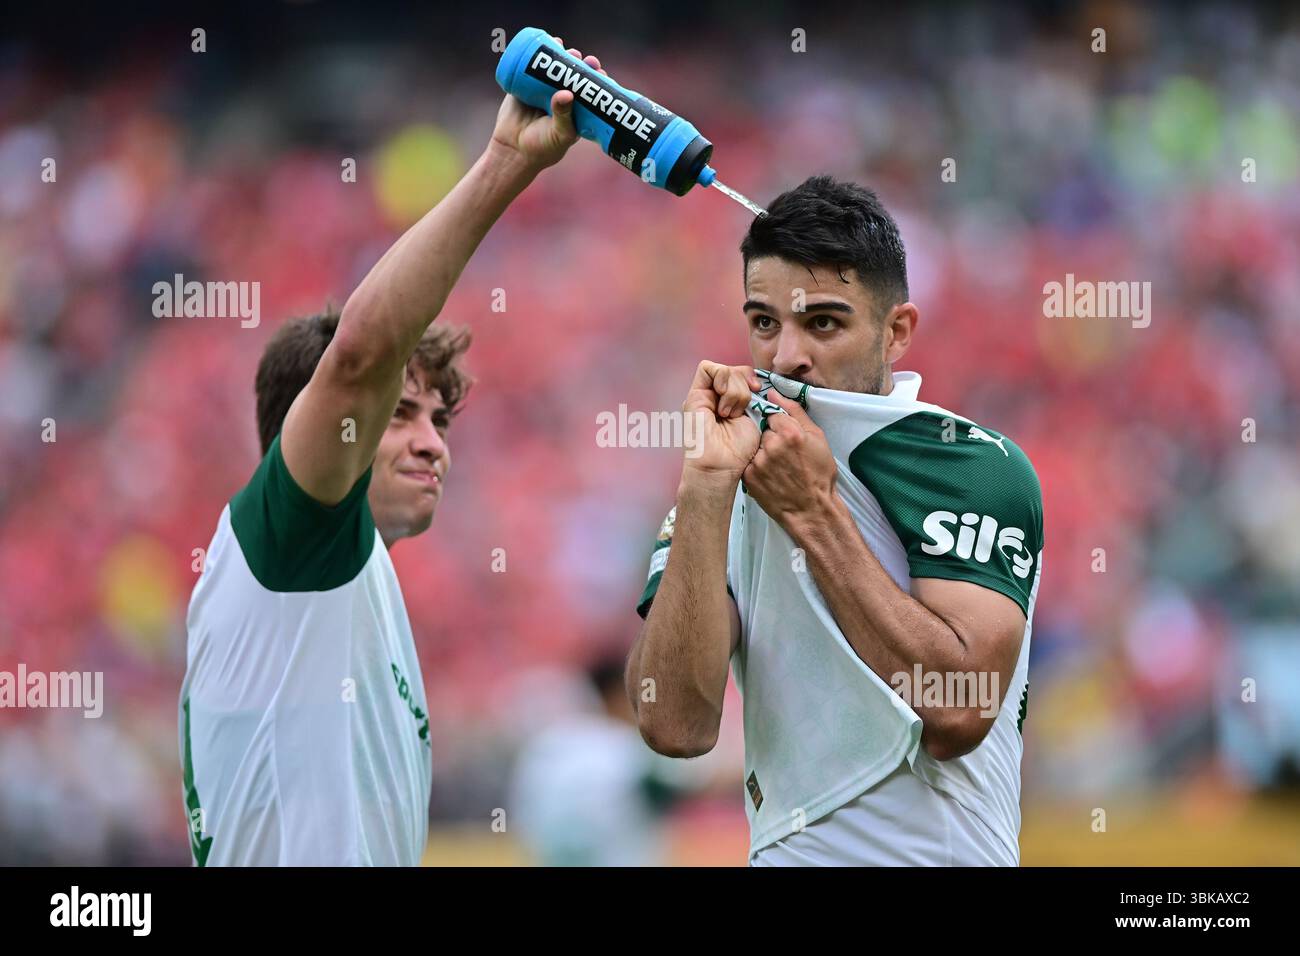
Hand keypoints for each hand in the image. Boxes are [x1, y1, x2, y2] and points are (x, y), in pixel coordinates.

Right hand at [490, 40, 605, 173]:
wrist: (512, 150)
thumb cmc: (542, 148)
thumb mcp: (558, 135)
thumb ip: (564, 117)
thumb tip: (567, 93)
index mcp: (576, 110)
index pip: (590, 91)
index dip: (597, 80)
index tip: (601, 73)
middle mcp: (561, 97)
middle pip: (575, 75)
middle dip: (582, 65)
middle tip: (587, 60)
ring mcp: (543, 89)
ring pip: (556, 67)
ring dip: (564, 55)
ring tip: (567, 50)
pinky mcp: (525, 84)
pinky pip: (534, 65)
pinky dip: (542, 52)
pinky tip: (552, 42)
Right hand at [681, 360, 761, 485]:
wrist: (721, 464)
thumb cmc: (739, 449)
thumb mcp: (755, 417)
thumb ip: (755, 398)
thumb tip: (759, 383)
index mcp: (730, 402)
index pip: (742, 374)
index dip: (751, 378)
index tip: (758, 391)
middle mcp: (716, 397)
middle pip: (734, 370)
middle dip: (744, 386)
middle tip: (741, 411)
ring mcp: (704, 395)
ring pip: (724, 370)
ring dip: (734, 390)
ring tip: (730, 414)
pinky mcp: (694, 395)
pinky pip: (707, 368)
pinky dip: (721, 379)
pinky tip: (722, 401)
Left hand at [742, 390, 839, 529]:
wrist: (811, 509)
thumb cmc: (819, 474)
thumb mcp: (817, 438)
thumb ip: (795, 411)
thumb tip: (774, 393)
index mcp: (791, 432)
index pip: (773, 413)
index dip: (781, 425)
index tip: (787, 437)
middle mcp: (772, 445)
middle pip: (763, 430)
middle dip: (771, 438)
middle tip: (785, 456)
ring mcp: (758, 461)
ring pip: (755, 446)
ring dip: (763, 453)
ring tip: (778, 468)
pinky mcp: (749, 477)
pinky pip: (749, 462)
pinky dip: (757, 466)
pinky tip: (771, 476)